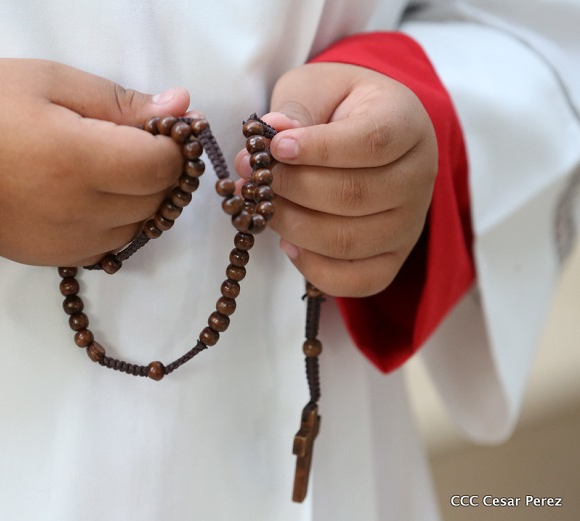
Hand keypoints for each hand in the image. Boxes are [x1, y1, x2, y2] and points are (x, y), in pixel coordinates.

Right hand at [0, 58, 189, 265]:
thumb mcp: (51, 80)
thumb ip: (121, 100)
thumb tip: (182, 106)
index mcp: (76, 160)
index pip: (163, 168)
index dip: (171, 146)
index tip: (157, 128)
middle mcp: (77, 212)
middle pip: (157, 200)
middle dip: (158, 171)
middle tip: (134, 143)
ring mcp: (64, 244)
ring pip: (138, 228)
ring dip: (139, 199)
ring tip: (107, 168)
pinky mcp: (51, 261)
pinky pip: (109, 246)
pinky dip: (114, 223)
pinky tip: (89, 197)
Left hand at [236, 62, 437, 296]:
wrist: (364, 127)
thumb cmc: (337, 105)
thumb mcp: (315, 89)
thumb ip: (296, 110)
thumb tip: (271, 133)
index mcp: (406, 122)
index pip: (370, 143)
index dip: (318, 149)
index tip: (275, 147)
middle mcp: (419, 175)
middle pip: (354, 196)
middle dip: (292, 189)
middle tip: (252, 178)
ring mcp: (410, 222)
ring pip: (349, 241)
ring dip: (293, 227)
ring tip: (262, 206)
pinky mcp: (394, 256)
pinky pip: (358, 280)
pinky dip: (314, 268)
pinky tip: (288, 242)